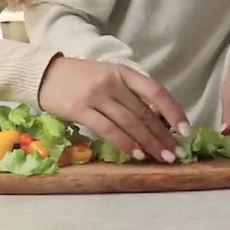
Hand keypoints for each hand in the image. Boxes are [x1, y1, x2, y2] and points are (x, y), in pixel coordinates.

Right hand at [37, 56, 189, 162]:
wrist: (44, 74)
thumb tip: (154, 119)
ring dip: (148, 143)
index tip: (185, 130)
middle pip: (144, 112)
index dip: (173, 111)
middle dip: (163, 135)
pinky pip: (109, 130)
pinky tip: (136, 154)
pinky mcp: (81, 110)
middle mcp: (114, 82)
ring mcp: (98, 96)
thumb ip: (128, 94)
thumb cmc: (79, 78)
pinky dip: (125, 143)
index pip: (156, 92)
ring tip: (162, 157)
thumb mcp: (108, 77)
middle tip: (175, 153)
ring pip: (130, 123)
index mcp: (123, 72)